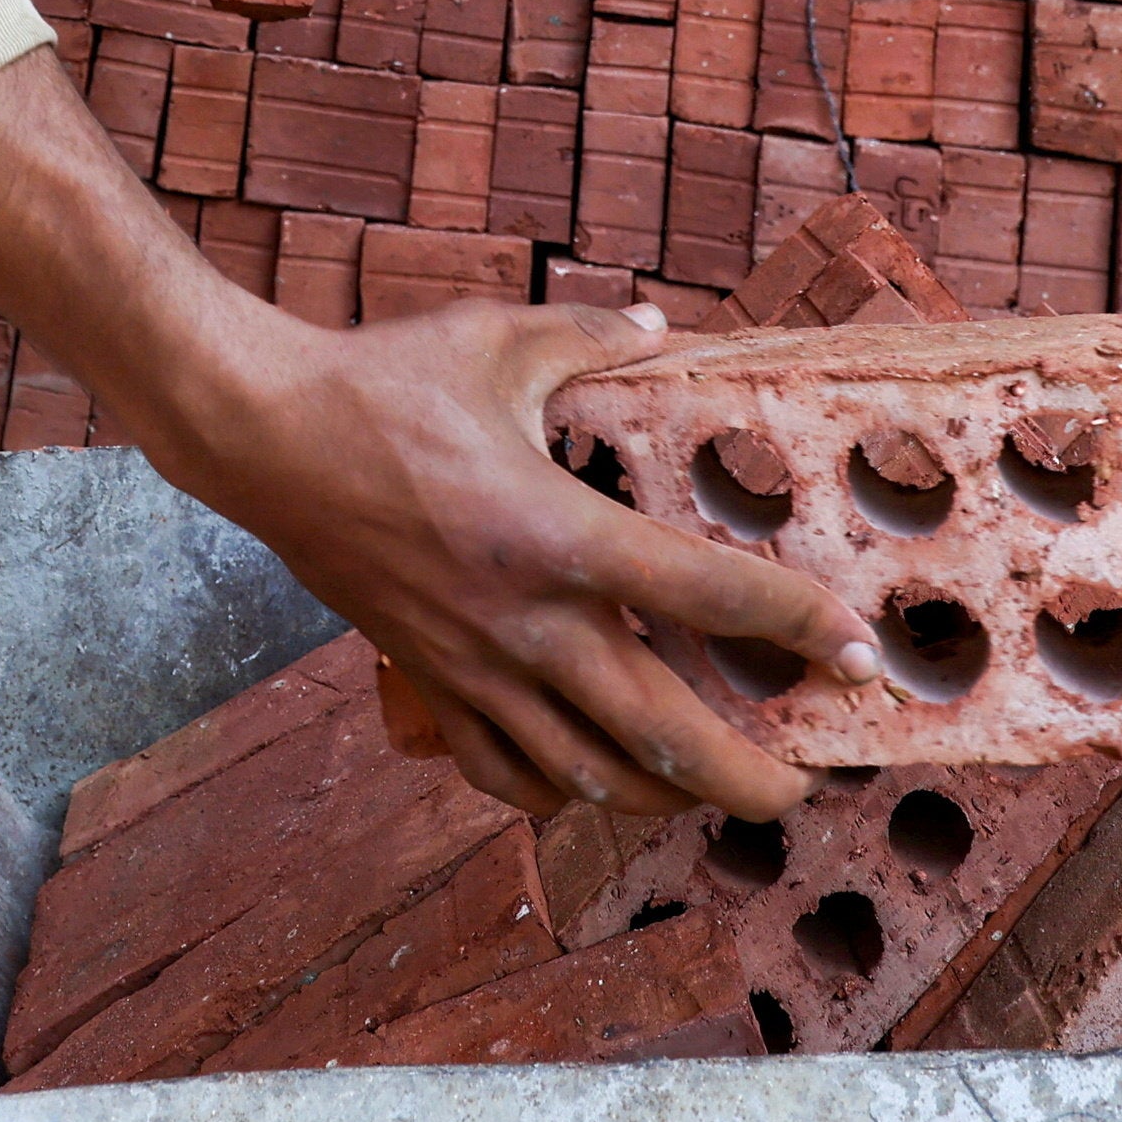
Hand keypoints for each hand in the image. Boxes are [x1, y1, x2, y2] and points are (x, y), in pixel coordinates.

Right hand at [163, 292, 875, 821]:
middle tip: (807, 786)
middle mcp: (524, 620)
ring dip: (665, 794)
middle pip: (662, 731)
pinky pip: (502, 770)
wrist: (263, 438)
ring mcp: (472, 665)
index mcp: (557, 532)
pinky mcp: (427, 681)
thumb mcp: (500, 340)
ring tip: (715, 792)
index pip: (704, 595)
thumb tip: (662, 327)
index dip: (795, 628)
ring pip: (588, 771)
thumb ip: (594, 337)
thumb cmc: (384, 381)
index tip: (858, 656)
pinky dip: (557, 790)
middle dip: (747, 774)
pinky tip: (592, 783)